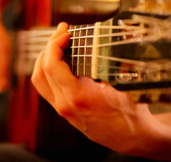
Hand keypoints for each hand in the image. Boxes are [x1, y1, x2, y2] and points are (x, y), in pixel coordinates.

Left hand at [31, 23, 162, 156]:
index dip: (55, 44)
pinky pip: (46, 88)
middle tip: (62, 31)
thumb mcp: (127, 86)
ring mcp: (62, 109)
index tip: (66, 31)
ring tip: (58, 43)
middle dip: (50, 46)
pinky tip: (60, 61)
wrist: (131, 138)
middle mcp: (64, 104)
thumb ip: (118, 62)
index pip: (52, 66)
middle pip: (42, 70)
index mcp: (78, 97)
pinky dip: (48, 70)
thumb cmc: (131, 113)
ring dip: (45, 58)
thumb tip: (119, 37)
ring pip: (39, 80)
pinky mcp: (63, 110)